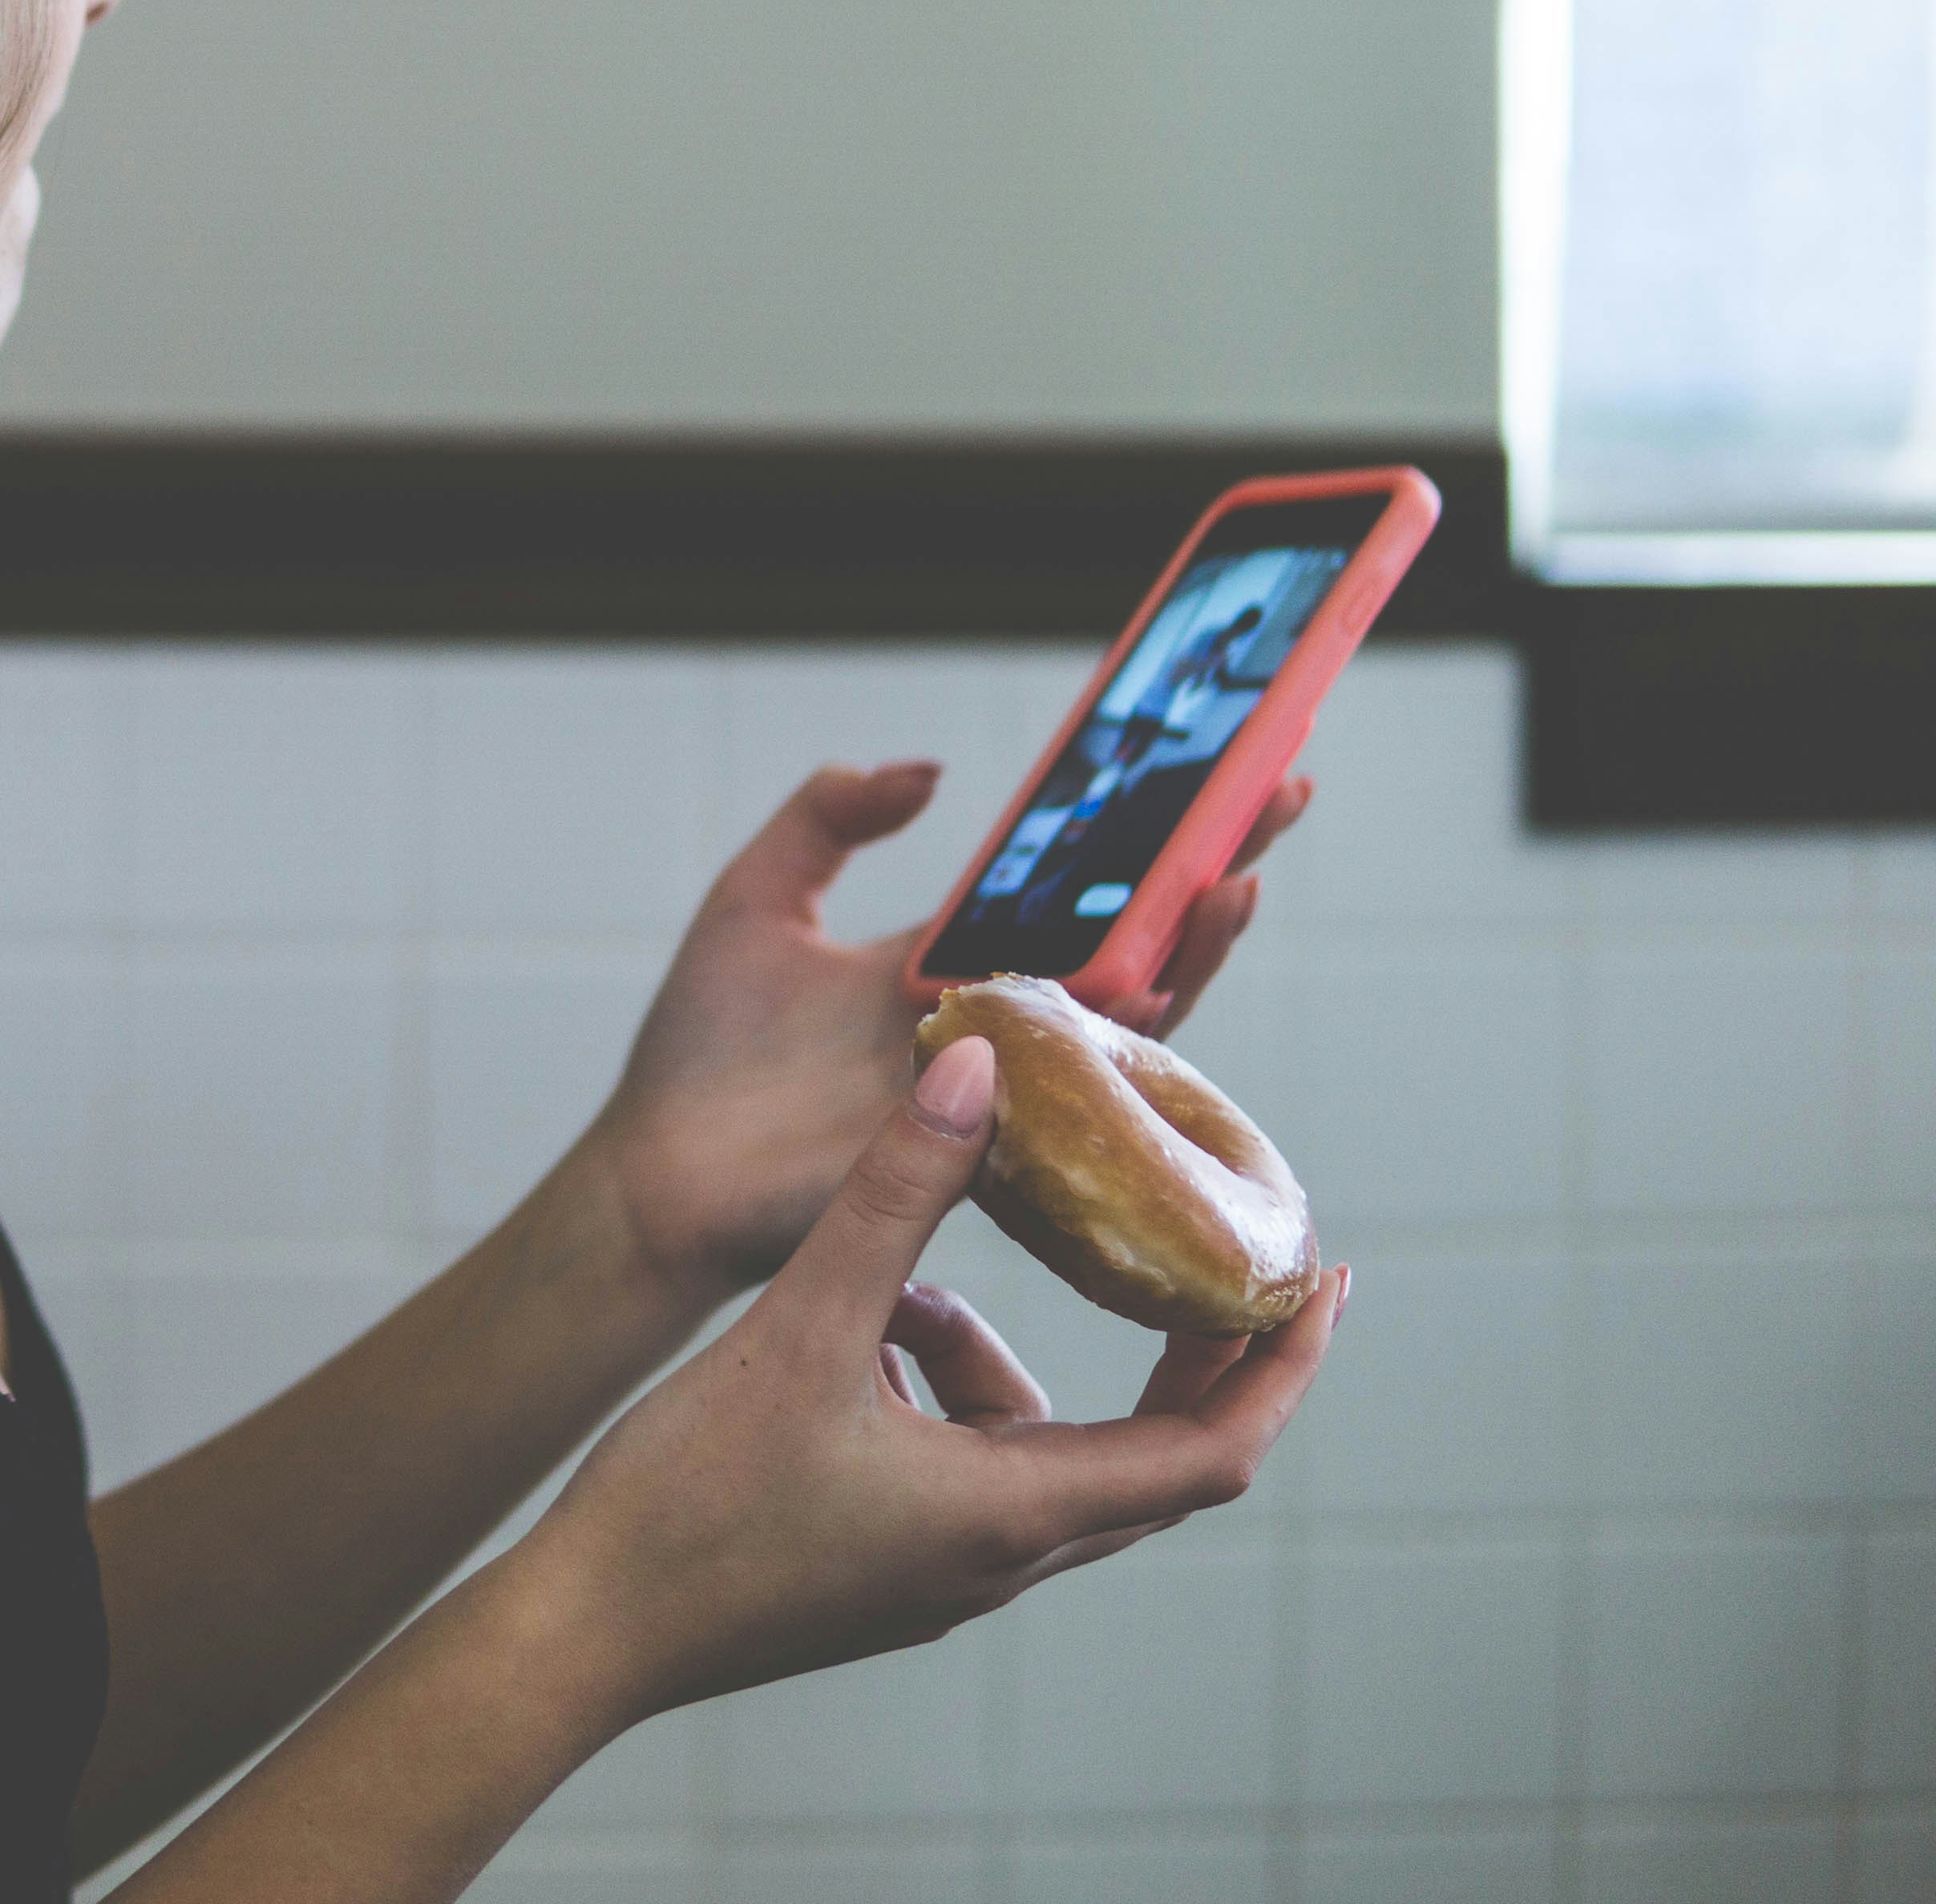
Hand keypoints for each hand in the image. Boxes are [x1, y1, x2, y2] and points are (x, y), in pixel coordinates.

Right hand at [520, 1035, 1343, 1726]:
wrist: (585, 1626)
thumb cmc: (692, 1498)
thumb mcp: (802, 1321)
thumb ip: (893, 1194)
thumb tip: (977, 1066)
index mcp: (1011, 1513)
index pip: (1214, 1448)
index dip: (1282, 1364)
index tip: (1322, 1282)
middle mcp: (1000, 1557)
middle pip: (1150, 1454)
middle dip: (1184, 1350)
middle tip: (1198, 1253)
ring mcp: (942, 1572)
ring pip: (1035, 1451)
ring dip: (997, 1359)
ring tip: (900, 1286)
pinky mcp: (885, 1566)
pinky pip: (961, 1468)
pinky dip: (935, 1392)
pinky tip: (847, 1342)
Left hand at [585, 763, 1309, 1298]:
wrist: (659, 1174)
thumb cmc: (701, 1050)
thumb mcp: (758, 898)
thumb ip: (830, 817)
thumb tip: (930, 772)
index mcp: (950, 959)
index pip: (1072, 884)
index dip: (1139, 831)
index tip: (1208, 761)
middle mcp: (997, 1020)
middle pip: (1130, 938)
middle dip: (1208, 867)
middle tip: (1277, 793)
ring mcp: (1002, 1083)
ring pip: (1132, 1012)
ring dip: (1192, 948)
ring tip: (1235, 879)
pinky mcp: (989, 1144)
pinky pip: (1081, 1096)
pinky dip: (1125, 1045)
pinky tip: (1158, 989)